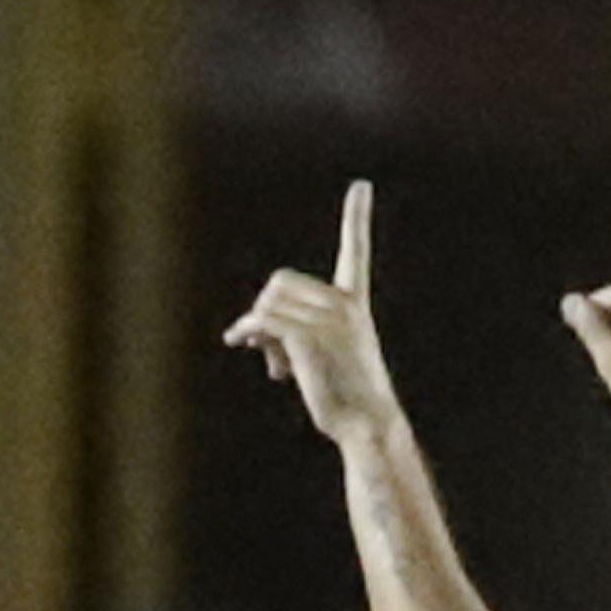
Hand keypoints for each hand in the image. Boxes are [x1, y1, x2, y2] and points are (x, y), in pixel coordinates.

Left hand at [222, 181, 403, 443]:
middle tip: (266, 348)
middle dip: (266, 311)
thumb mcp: (322, 358)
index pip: (355, 252)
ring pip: (269, 303)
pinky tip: (242, 343)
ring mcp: (328, 320)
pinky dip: (247, 331)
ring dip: (259, 333)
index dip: (356, 219)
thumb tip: (246, 333)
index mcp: (354, 305)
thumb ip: (292, 334)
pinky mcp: (309, 336)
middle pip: (281, 283)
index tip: (361, 185)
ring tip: (276, 365)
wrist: (367, 424)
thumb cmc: (344, 399)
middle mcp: (343, 305)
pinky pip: (263, 320)